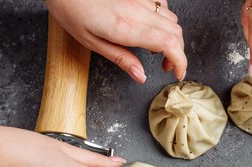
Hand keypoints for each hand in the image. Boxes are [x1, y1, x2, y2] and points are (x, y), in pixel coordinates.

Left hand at [45, 0, 186, 81]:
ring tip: (155, 48)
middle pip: (176, 33)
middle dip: (178, 53)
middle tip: (165, 66)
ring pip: (171, 19)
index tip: (177, 73)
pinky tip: (150, 26)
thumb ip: (121, 58)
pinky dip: (163, 19)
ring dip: (171, 37)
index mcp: (127, 27)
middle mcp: (138, 10)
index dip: (181, 62)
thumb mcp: (91, 42)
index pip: (170, 45)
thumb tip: (141, 76)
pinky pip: (162, 5)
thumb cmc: (70, 8)